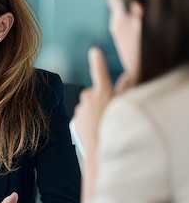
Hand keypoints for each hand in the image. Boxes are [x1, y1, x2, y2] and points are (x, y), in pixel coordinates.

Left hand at [73, 48, 132, 201]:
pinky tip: (94, 130)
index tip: (95, 51)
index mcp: (102, 91)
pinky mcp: (74, 119)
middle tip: (109, 113)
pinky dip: (87, 121)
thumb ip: (126, 89)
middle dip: (100, 99)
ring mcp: (80, 108)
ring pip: (88, 105)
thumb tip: (128, 75)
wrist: (100, 150)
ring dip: (93, 111)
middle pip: (94, 93)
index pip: (100, 72)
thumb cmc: (116, 128)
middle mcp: (88, 96)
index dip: (98, 61)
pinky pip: (82, 116)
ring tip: (102, 125)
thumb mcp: (124, 106)